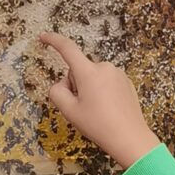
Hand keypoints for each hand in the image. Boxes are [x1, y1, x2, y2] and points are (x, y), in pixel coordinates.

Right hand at [40, 33, 158, 168]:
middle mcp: (104, 67)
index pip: (67, 49)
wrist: (130, 138)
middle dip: (76, 85)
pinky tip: (108, 110)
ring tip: (97, 111)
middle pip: (79, 70)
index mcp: (89, 72)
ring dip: (89, 90)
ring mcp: (118, 74)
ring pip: (93, 77)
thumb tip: (62, 84)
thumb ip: (57, 92)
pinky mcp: (126, 82)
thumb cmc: (98, 125)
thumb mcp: (69, 111)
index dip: (53, 40)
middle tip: (82, 108)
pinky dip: (102, 92)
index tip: (43, 36)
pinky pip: (106, 82)